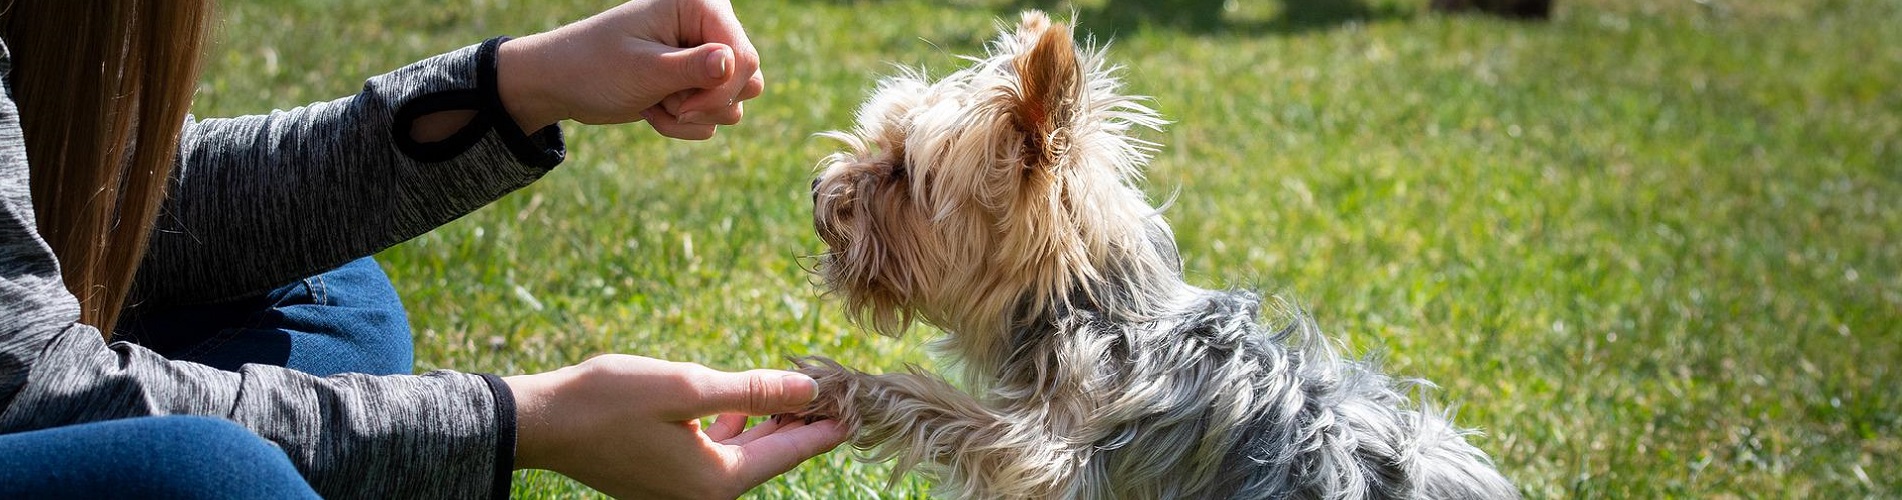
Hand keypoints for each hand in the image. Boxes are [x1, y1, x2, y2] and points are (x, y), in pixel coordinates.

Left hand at [497, 0, 763, 139]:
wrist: (561, 83)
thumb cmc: (595, 67)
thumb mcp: (643, 70)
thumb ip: (692, 68)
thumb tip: (732, 62)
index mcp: (698, 6)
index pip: (743, 56)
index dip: (720, 89)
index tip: (683, 108)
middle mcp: (707, 26)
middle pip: (748, 78)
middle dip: (707, 104)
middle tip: (668, 105)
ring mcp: (703, 55)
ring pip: (734, 101)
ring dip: (693, 116)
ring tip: (655, 104)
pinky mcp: (695, 82)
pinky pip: (715, 116)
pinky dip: (684, 123)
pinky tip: (653, 109)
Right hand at [506, 355, 846, 498]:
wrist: (541, 423)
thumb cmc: (609, 400)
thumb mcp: (688, 387)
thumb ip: (752, 392)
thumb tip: (807, 392)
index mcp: (717, 480)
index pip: (790, 451)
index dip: (827, 426)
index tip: (861, 407)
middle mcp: (705, 495)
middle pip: (771, 455)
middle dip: (801, 422)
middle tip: (836, 391)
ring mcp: (682, 491)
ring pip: (744, 454)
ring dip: (769, 423)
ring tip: (800, 392)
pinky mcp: (664, 479)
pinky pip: (716, 455)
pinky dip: (735, 429)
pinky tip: (743, 407)